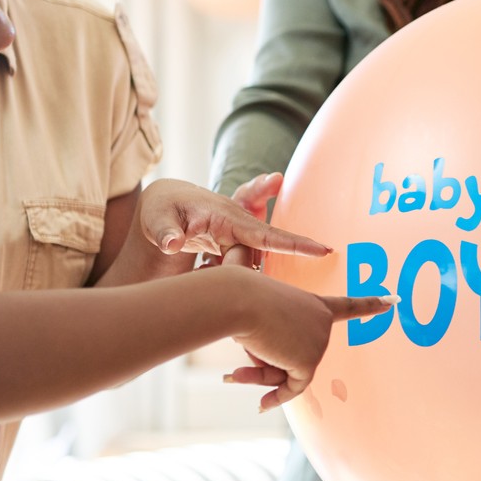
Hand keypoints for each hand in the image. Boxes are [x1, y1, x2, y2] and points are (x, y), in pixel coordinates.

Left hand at [138, 178, 323, 262]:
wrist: (163, 205)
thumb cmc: (162, 208)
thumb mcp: (157, 217)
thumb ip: (164, 231)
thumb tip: (172, 244)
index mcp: (226, 217)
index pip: (265, 235)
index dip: (294, 244)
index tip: (323, 251)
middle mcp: (238, 227)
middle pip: (260, 255)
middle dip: (264, 266)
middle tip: (240, 275)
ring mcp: (237, 238)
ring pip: (248, 264)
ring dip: (228, 272)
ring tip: (207, 268)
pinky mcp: (232, 248)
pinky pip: (240, 267)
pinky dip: (228, 276)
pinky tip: (206, 272)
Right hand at [224, 270, 392, 410]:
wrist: (240, 302)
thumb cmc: (242, 303)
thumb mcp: (260, 325)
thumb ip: (274, 352)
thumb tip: (279, 386)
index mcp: (314, 304)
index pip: (347, 306)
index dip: (369, 305)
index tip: (391, 302)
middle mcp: (322, 322)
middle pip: (297, 355)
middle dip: (266, 361)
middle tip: (240, 353)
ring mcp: (319, 341)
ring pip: (290, 371)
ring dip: (262, 373)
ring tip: (238, 366)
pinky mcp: (309, 361)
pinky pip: (293, 387)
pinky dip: (276, 398)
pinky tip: (262, 406)